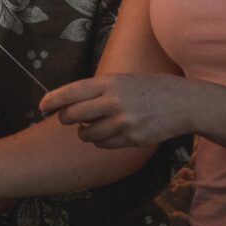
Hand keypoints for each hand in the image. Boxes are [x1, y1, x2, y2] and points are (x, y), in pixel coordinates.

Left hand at [39, 73, 201, 149]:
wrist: (184, 103)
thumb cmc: (149, 89)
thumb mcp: (123, 80)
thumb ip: (98, 90)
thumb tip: (69, 104)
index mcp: (110, 82)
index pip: (71, 92)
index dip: (52, 100)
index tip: (41, 107)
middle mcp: (114, 101)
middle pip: (73, 115)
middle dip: (66, 119)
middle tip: (68, 119)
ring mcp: (124, 121)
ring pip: (87, 133)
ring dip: (85, 132)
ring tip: (94, 126)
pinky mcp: (132, 139)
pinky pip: (104, 144)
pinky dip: (102, 141)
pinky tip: (111, 133)